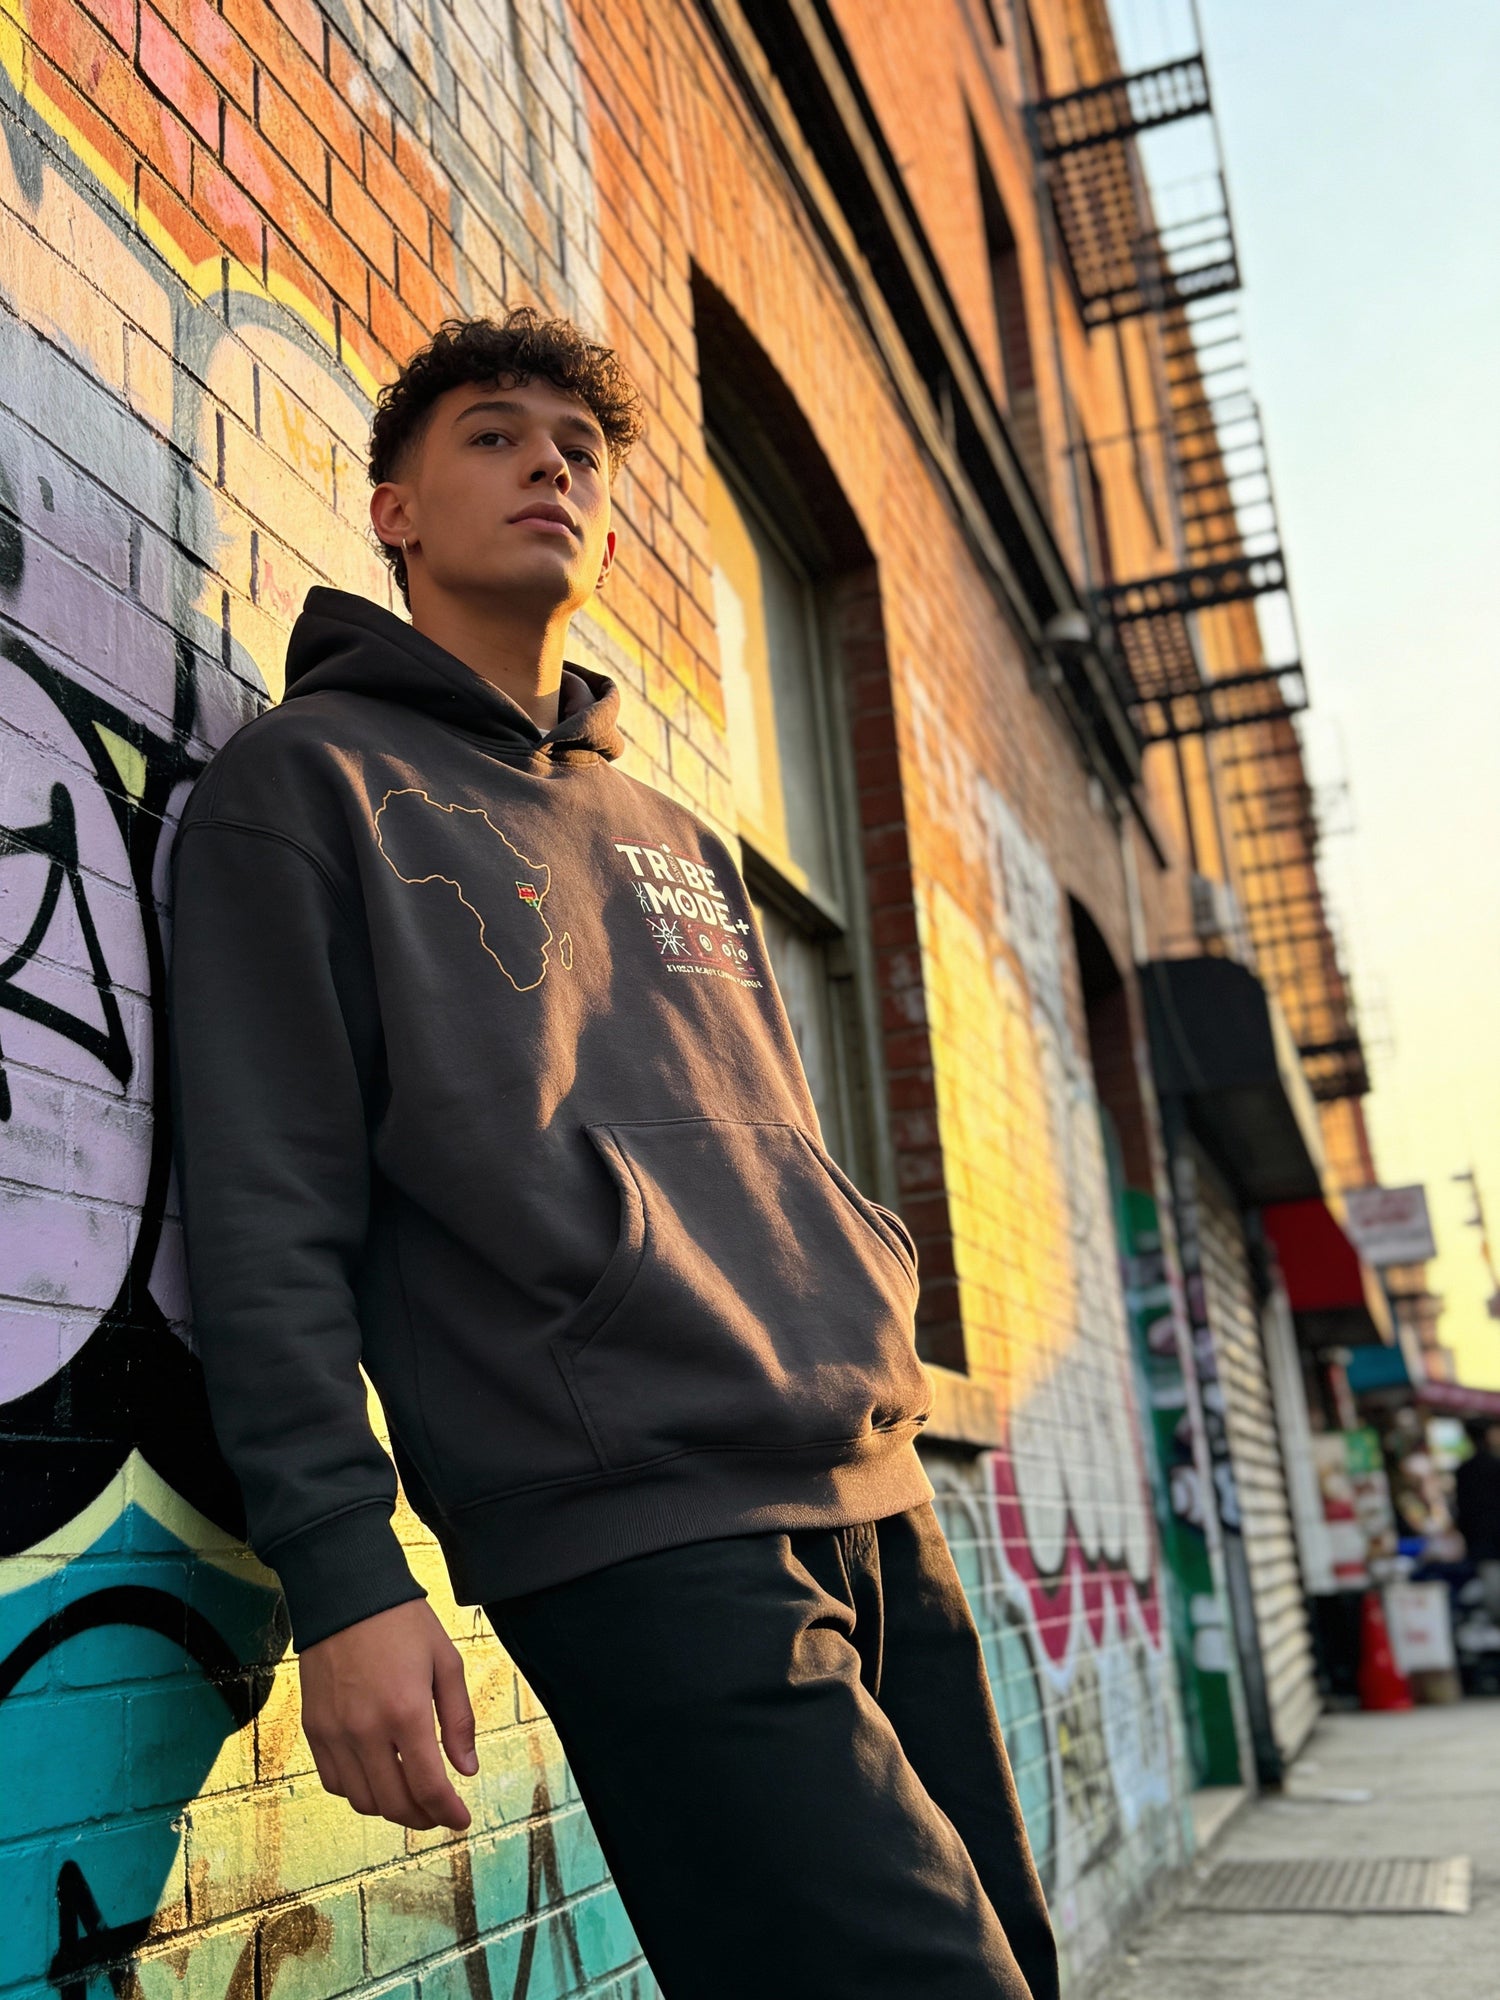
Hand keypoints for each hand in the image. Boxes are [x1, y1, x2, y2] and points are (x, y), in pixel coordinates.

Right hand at [299, 1599, 478, 1828]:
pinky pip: (334, 1781)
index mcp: (406, 1712)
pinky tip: (376, 1776)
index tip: (461, 1820)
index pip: (428, 1787)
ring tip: (411, 1796)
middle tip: (439, 1812)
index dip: (448, 1812)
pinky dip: (357, 1790)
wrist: (345, 1594)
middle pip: (394, 1803)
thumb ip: (459, 1720)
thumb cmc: (403, 1623)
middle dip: (423, 1818)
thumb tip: (466, 1770)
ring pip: (362, 1800)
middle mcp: (366, 1730)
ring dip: (390, 1807)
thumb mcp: (446, 1662)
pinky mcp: (313, 1729)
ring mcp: (335, 1733)